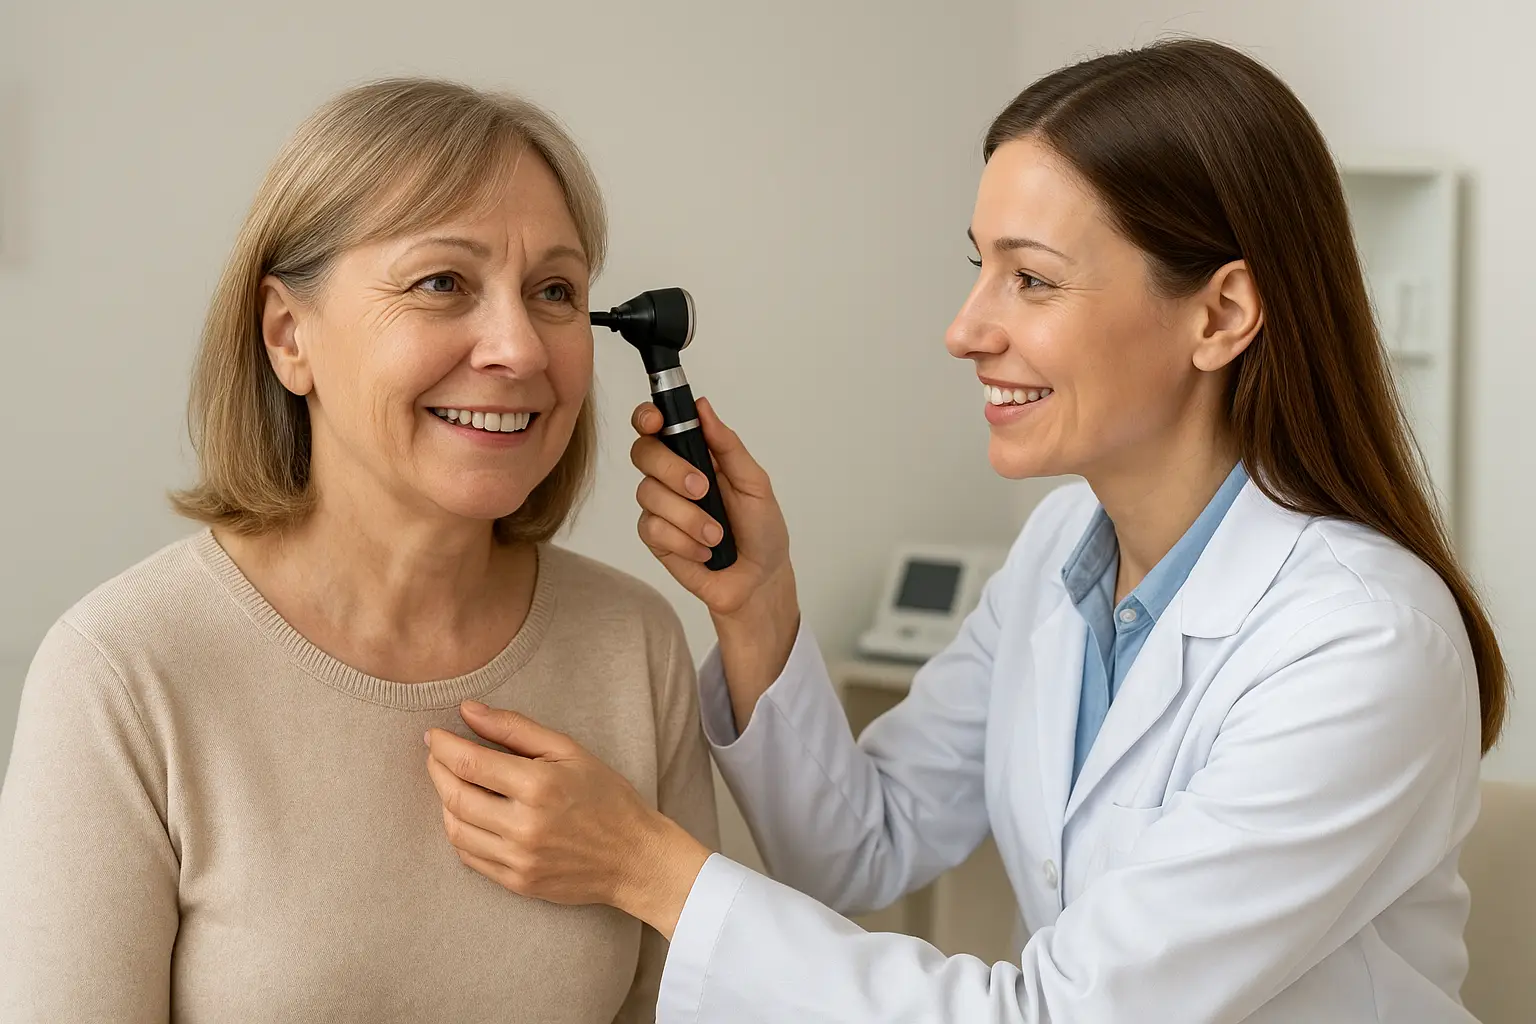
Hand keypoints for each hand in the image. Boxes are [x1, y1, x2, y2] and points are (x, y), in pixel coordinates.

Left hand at [423, 701, 709, 938]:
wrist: (634, 857)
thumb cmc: (606, 797)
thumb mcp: (569, 750)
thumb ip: (515, 728)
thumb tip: (468, 710)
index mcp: (539, 785)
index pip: (470, 762)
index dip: (443, 746)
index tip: (433, 734)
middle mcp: (525, 825)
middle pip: (455, 796)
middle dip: (437, 770)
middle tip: (435, 755)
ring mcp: (519, 859)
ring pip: (456, 829)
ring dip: (444, 802)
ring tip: (451, 782)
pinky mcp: (517, 882)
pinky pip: (469, 857)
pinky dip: (459, 832)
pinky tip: (467, 815)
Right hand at [631, 399, 799, 714]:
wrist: (759, 580)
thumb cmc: (762, 529)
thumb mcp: (755, 483)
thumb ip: (727, 446)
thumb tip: (702, 406)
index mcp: (695, 454)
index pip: (657, 425)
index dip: (647, 417)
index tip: (656, 422)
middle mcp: (670, 476)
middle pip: (643, 453)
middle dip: (671, 469)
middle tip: (703, 489)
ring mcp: (660, 507)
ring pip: (649, 494)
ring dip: (688, 517)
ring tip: (717, 536)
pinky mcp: (655, 538)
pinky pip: (653, 529)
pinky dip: (684, 541)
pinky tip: (705, 552)